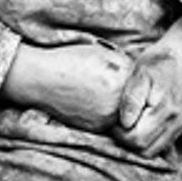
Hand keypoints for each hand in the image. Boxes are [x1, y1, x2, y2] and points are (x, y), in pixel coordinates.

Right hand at [1, 41, 132, 132]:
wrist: (42, 78)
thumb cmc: (70, 60)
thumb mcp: (101, 52)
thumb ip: (123, 63)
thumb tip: (137, 74)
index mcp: (120, 77)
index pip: (139, 80)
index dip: (131, 76)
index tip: (124, 74)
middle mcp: (116, 100)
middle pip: (133, 99)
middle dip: (126, 93)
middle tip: (109, 85)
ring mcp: (105, 116)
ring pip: (122, 112)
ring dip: (117, 106)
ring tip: (99, 93)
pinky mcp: (95, 128)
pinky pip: (108, 121)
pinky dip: (104, 114)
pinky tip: (90, 102)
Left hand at [113, 14, 181, 157]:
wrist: (181, 57)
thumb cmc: (157, 62)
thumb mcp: (140, 72)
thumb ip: (132, 98)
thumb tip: (124, 123)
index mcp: (164, 109)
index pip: (137, 139)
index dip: (119, 134)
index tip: (112, 121)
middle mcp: (175, 122)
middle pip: (144, 149)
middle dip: (126, 141)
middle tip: (117, 124)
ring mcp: (179, 126)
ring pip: (153, 152)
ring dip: (136, 144)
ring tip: (127, 126)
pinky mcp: (181, 127)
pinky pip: (161, 146)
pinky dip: (147, 142)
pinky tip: (139, 127)